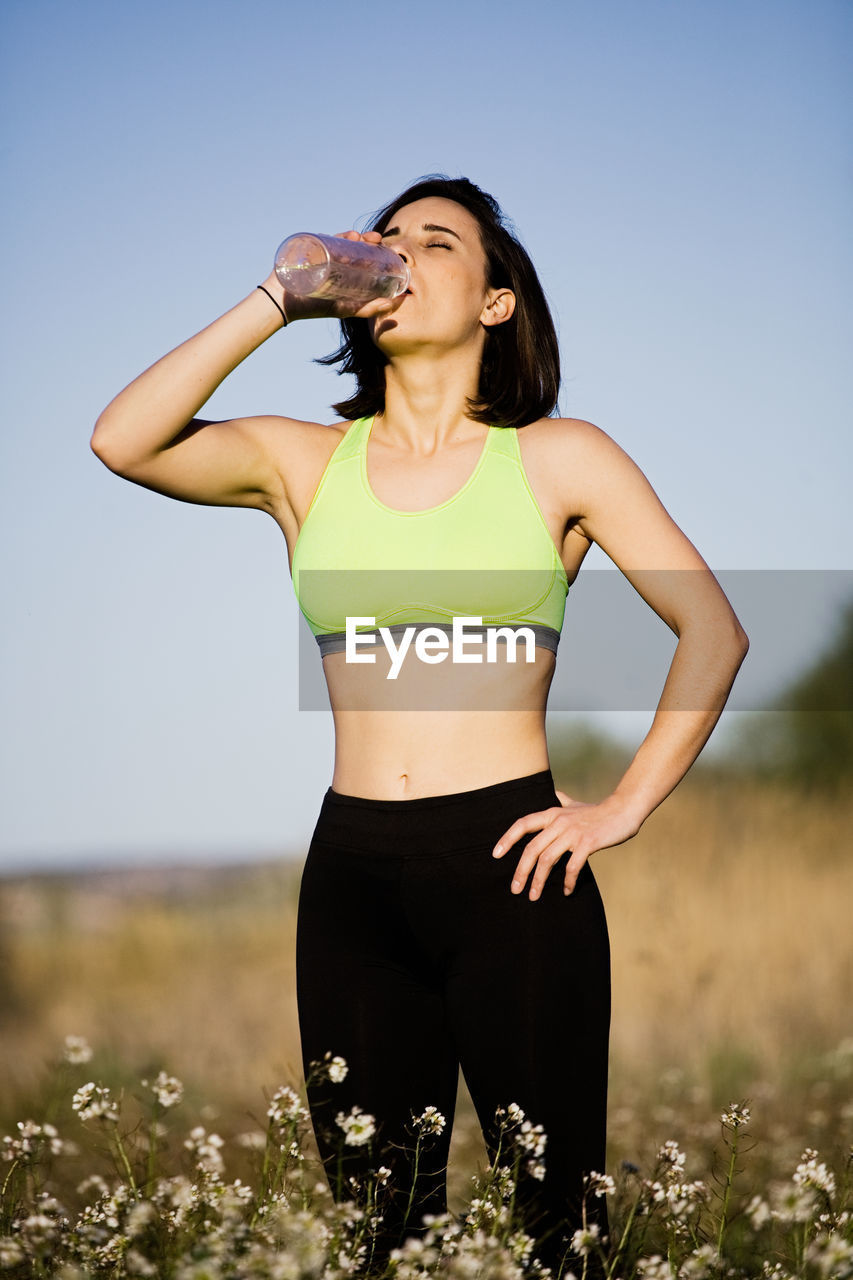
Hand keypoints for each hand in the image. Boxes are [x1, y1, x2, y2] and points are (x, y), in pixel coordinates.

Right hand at [261, 231, 405, 323]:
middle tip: (378, 240)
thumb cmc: (313, 307)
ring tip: (365, 237)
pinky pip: (327, 237)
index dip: (375, 251)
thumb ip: (369, 309)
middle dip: (367, 241)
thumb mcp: (346, 309)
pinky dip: (340, 236)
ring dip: (356, 236)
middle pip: (354, 246)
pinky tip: (351, 237)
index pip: (362, 257)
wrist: (284, 303)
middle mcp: (334, 259)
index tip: (387, 250)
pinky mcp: (311, 247)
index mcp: (343, 270)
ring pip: (343, 240)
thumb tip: (395, 304)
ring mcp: (322, 252)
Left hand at [491, 791, 640, 899]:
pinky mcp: (588, 843)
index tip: (496, 855)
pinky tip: (567, 891)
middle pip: (532, 849)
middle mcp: (559, 822)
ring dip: (539, 881)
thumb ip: (563, 800)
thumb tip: (555, 793)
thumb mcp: (576, 804)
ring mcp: (573, 832)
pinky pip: (572, 866)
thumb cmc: (598, 811)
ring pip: (547, 860)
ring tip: (534, 896)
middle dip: (521, 871)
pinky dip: (567, 881)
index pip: (523, 824)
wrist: (624, 811)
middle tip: (515, 889)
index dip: (507, 839)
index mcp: (553, 813)